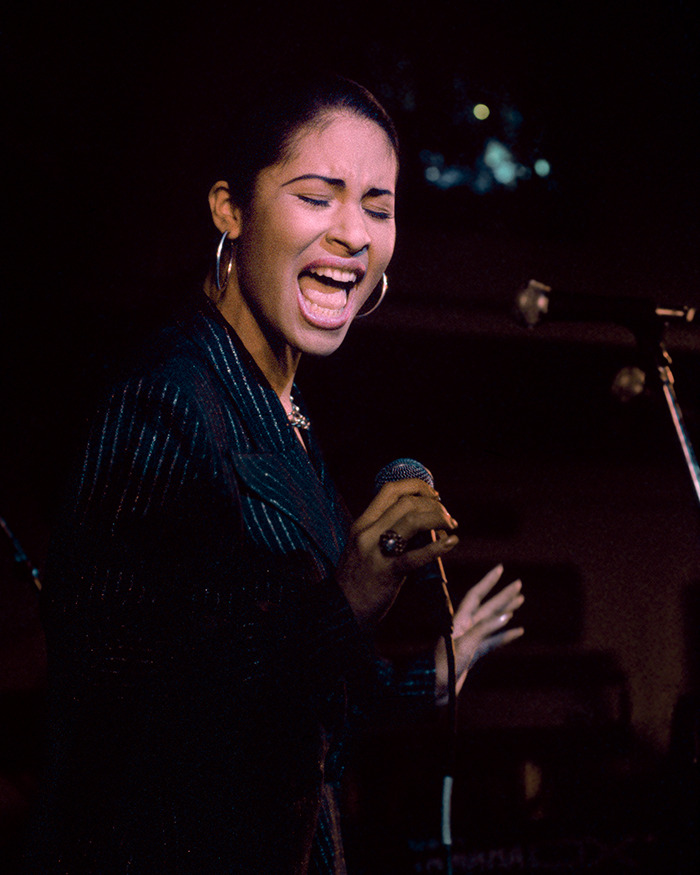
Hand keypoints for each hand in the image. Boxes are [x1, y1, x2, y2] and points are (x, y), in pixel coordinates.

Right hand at [336, 478, 458, 628]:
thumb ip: (385, 531)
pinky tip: (451, 542)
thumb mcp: (364, 547)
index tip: (434, 495)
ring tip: (450, 526)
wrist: (341, 611)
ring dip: (437, 518)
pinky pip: (415, 556)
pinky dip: (437, 547)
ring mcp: (376, 552)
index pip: (390, 490)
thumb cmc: (357, 580)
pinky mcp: (387, 573)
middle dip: (433, 505)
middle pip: (406, 502)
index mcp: (362, 523)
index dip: (417, 486)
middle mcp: (367, 532)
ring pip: (412, 520)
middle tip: (447, 517)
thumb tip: (421, 520)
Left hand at [435, 564, 523, 704]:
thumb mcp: (464, 645)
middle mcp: (465, 627)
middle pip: (488, 607)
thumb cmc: (444, 666)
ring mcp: (470, 640)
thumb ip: (484, 630)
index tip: (500, 569)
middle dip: (503, 595)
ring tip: (520, 601)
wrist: (434, 689)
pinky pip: (493, 641)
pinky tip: (518, 632)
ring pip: (492, 622)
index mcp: (459, 620)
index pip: (476, 595)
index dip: (488, 581)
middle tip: (518, 584)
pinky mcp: (474, 654)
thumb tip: (506, 616)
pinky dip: (506, 636)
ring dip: (506, 611)